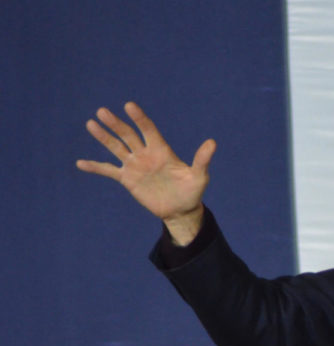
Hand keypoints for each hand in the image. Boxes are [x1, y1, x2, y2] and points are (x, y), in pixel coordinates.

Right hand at [76, 102, 215, 244]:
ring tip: (91, 124)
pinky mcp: (127, 179)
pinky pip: (108, 170)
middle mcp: (145, 154)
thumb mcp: (199, 177)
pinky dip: (95, 167)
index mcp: (161, 150)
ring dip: (104, 137)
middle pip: (128, 135)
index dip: (140, 118)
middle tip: (102, 111)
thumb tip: (212, 143)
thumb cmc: (192, 191)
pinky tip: (80, 163)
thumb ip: (202, 160)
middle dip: (116, 124)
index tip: (129, 106)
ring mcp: (135, 165)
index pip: (148, 130)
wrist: (180, 210)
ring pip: (116, 147)